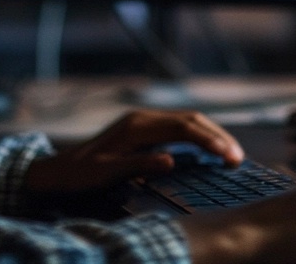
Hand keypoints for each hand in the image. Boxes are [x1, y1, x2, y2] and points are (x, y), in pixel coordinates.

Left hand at [23, 109, 244, 194]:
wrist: (57, 171)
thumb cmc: (80, 175)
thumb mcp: (107, 174)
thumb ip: (140, 166)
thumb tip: (171, 160)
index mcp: (136, 126)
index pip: (182, 127)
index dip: (209, 140)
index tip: (229, 157)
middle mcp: (142, 119)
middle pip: (190, 120)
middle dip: (217, 136)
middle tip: (238, 159)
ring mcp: (142, 123)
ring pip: (186, 122)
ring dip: (210, 135)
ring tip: (231, 155)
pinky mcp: (142, 131)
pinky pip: (178, 129)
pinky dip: (198, 137)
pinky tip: (209, 150)